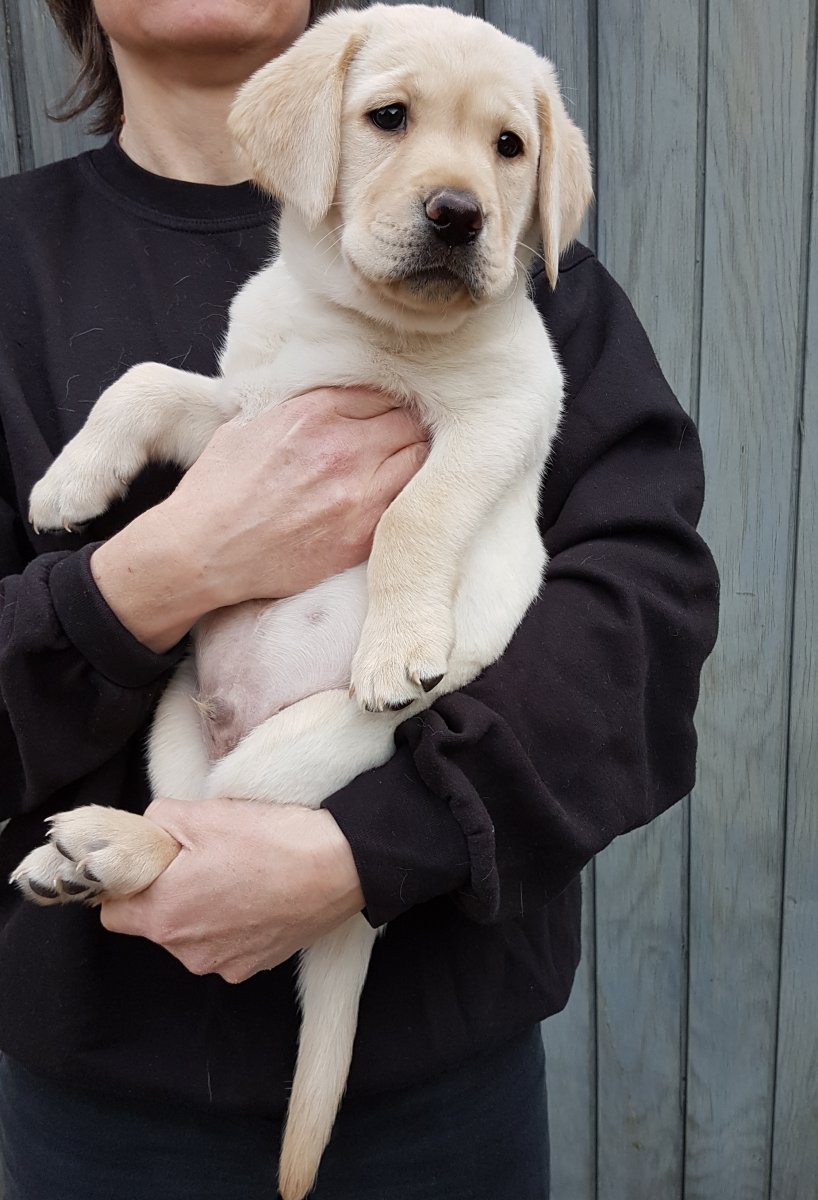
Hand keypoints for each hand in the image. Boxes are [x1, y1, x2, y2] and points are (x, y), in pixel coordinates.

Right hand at [91, 387, 426, 650]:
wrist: (203, 550)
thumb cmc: (218, 488)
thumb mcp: (250, 424)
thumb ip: (298, 407)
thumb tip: (329, 398)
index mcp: (314, 412)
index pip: (382, 392)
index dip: (385, 403)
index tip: (382, 415)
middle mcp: (342, 447)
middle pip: (408, 421)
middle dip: (405, 427)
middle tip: (397, 440)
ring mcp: (357, 493)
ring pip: (419, 458)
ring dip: (411, 458)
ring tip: (397, 466)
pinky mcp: (362, 534)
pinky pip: (407, 502)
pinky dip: (405, 495)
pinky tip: (390, 497)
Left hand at [100, 797, 364, 983]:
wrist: (339, 865)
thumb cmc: (270, 840)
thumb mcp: (202, 814)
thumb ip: (156, 821)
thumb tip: (147, 831)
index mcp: (164, 914)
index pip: (112, 912)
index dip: (127, 884)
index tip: (151, 863)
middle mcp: (187, 951)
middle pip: (154, 924)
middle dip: (168, 894)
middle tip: (202, 859)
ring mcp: (223, 964)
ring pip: (192, 936)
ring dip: (203, 911)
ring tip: (237, 874)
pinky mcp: (254, 966)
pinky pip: (225, 946)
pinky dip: (234, 924)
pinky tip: (258, 894)